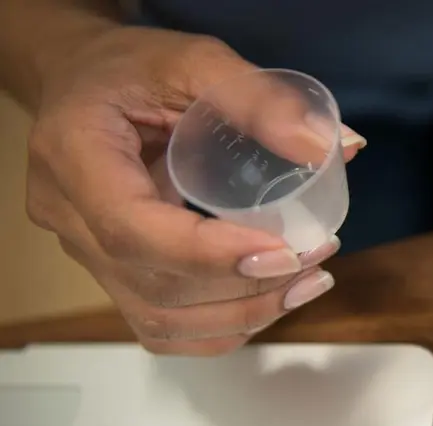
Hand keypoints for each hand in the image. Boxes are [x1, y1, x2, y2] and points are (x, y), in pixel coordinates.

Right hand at [25, 26, 365, 354]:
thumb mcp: (193, 60)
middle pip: (155, 288)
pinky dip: (223, 325)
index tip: (285, 252)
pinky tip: (272, 299)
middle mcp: (70, 219)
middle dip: (247, 287)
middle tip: (316, 257)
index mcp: (75, 157)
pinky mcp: (113, 274)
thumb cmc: (131, 67)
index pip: (133, 232)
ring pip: (162, 322)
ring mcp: (87, 255)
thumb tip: (330, 146)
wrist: (85, 82)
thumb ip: (258, 99)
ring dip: (244, 314)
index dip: (211, 255)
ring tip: (307, 282)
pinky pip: (164, 326)